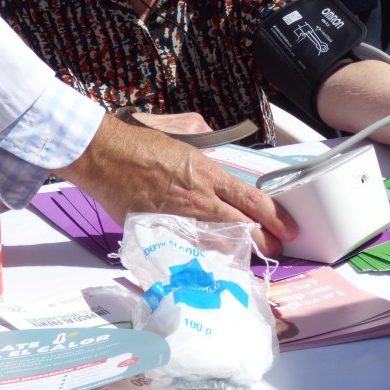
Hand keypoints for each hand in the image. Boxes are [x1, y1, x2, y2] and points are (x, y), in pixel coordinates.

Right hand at [56, 114, 297, 255]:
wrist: (100, 152)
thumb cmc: (137, 138)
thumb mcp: (181, 131)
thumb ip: (202, 136)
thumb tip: (211, 136)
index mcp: (206, 172)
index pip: (250, 200)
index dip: (274, 217)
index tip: (289, 229)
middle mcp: (196, 199)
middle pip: (239, 227)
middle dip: (261, 240)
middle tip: (275, 248)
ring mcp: (176, 218)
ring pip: (215, 241)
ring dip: (233, 250)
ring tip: (248, 256)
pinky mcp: (155, 230)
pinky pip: (184, 246)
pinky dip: (200, 253)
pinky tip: (210, 259)